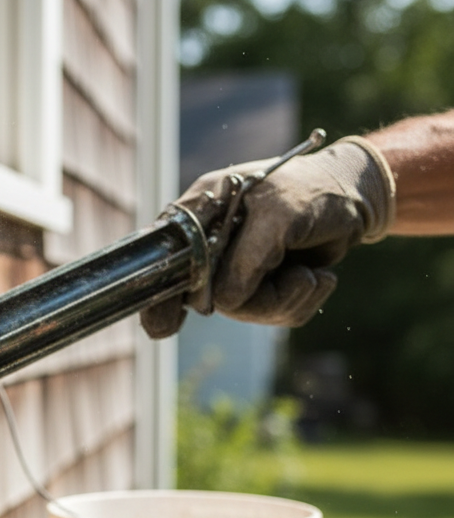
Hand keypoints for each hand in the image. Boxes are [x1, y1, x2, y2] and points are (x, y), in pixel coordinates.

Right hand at [141, 136, 395, 338]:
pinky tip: (315, 277)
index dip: (159, 294)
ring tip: (311, 273)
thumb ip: (249, 256)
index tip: (163, 325)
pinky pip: (270, 315)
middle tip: (298, 280)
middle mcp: (210, 245)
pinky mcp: (259, 287)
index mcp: (200, 214)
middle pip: (207, 297)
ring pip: (244, 311)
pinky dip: (300, 302)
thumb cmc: (315, 191)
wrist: (357, 199)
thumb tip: (224, 301)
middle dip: (256, 298)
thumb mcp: (282, 215)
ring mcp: (234, 269)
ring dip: (286, 299)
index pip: (165, 259)